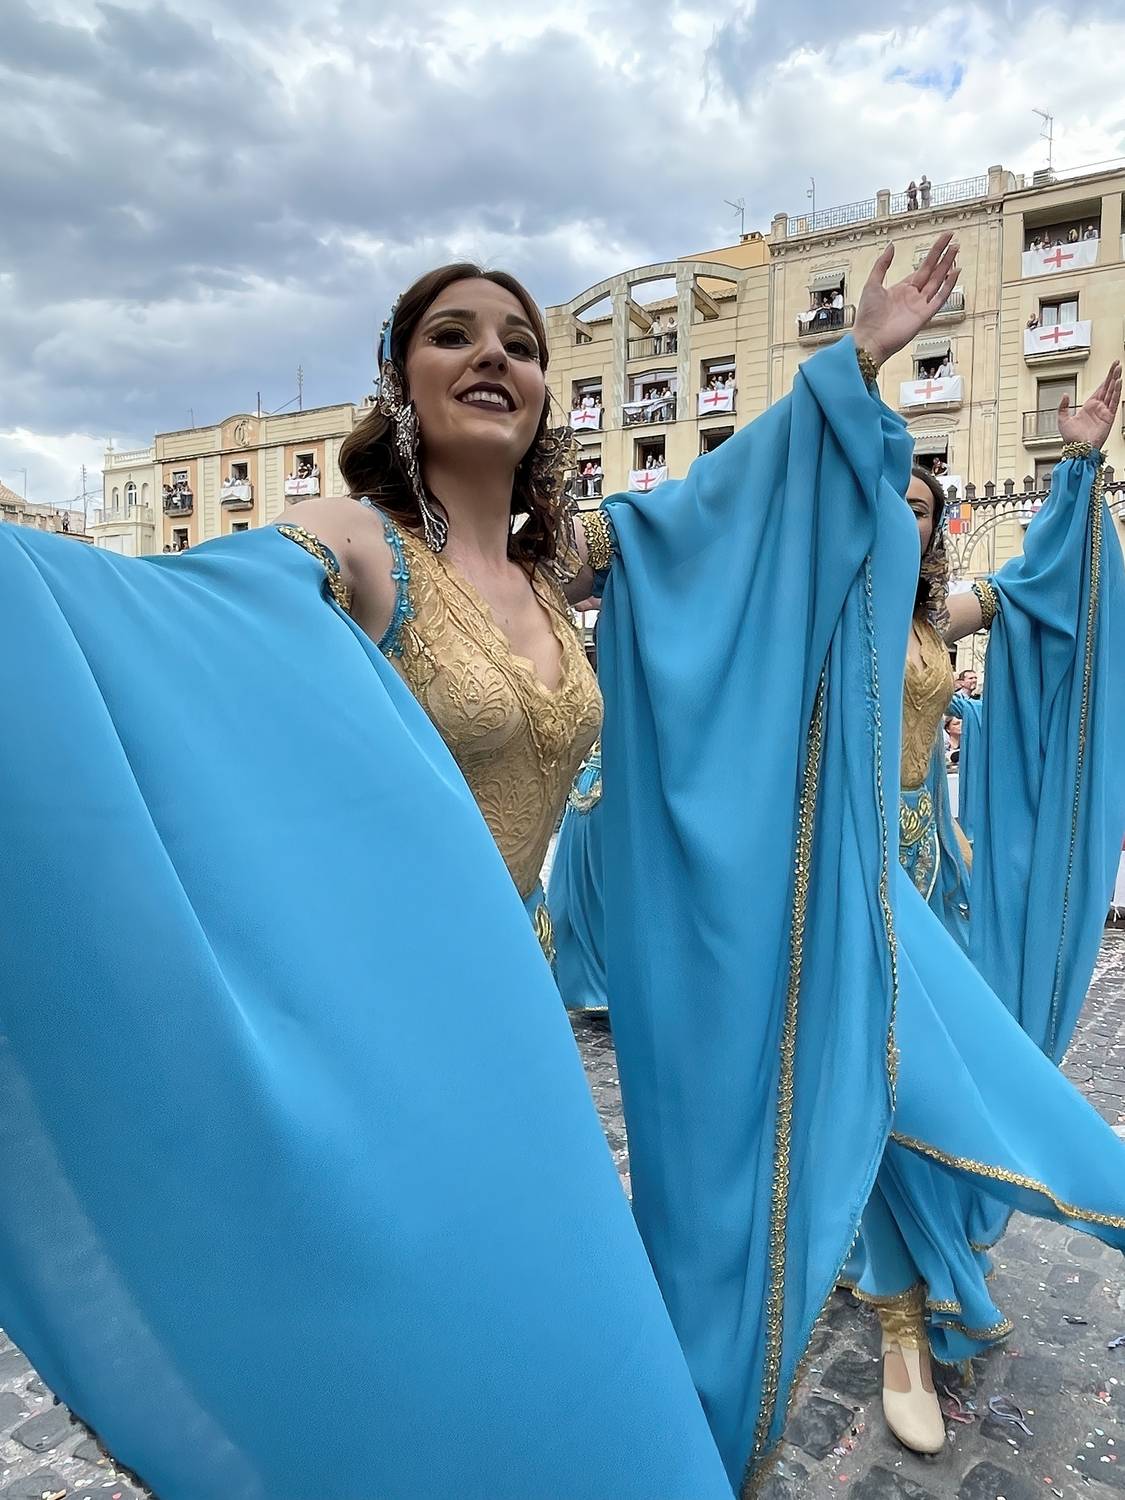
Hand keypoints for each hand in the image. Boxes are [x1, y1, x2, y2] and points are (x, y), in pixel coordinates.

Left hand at [853, 233, 960, 366]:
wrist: (869, 339)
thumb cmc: (867, 317)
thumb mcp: (872, 283)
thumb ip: (882, 264)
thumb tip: (891, 246)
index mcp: (902, 289)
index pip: (922, 268)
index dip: (933, 254)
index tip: (942, 240)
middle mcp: (913, 297)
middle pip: (933, 271)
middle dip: (943, 255)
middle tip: (953, 240)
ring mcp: (920, 305)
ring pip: (938, 281)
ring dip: (947, 265)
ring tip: (956, 249)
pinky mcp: (924, 315)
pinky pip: (940, 298)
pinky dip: (949, 286)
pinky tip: (955, 273)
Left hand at [1058, 361, 1120, 451]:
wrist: (1077, 448)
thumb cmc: (1071, 439)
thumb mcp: (1062, 419)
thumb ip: (1063, 407)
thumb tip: (1065, 395)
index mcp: (1089, 407)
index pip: (1100, 389)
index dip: (1105, 378)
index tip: (1111, 369)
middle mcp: (1098, 408)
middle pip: (1108, 387)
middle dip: (1112, 375)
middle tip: (1117, 364)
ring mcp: (1104, 412)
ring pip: (1112, 392)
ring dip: (1116, 380)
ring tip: (1119, 369)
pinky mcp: (1108, 417)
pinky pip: (1113, 402)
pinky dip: (1116, 392)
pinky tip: (1118, 383)